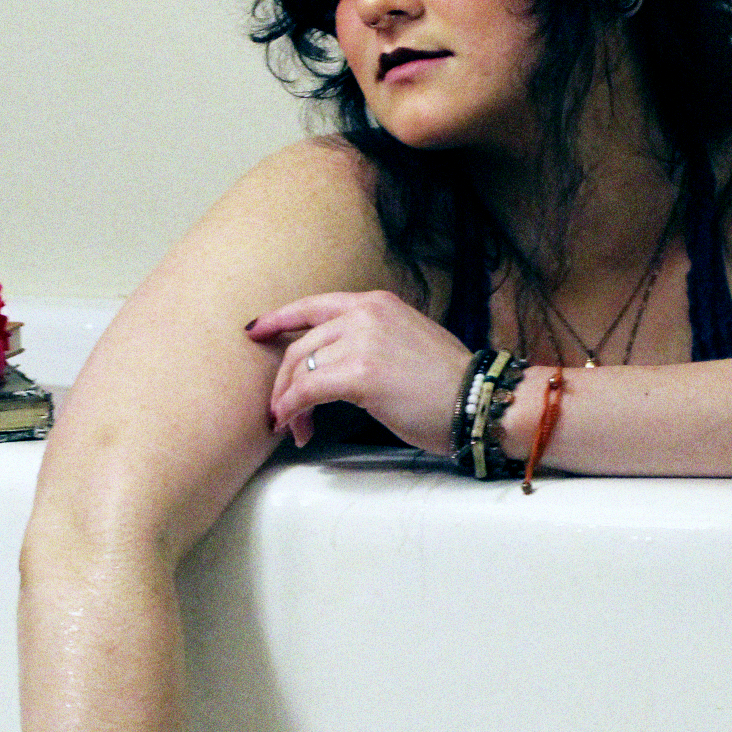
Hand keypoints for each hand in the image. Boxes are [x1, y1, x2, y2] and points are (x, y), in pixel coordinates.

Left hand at [248, 290, 474, 451]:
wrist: (476, 401)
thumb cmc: (447, 384)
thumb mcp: (407, 341)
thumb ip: (371, 340)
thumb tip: (335, 364)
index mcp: (377, 303)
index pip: (313, 305)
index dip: (278, 318)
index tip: (255, 331)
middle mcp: (365, 314)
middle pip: (301, 345)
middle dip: (283, 382)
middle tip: (280, 411)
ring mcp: (362, 341)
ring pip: (300, 369)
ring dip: (288, 403)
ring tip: (293, 427)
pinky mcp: (360, 374)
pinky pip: (307, 390)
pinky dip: (293, 410)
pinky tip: (296, 426)